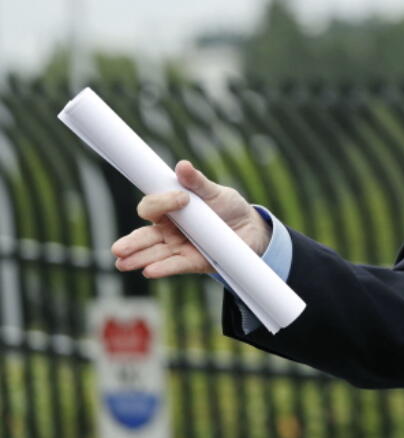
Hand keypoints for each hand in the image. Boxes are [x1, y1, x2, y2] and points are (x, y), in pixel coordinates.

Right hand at [111, 160, 270, 277]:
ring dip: (140, 259)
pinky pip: (176, 265)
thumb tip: (183, 165)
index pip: (152, 208)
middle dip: (131, 243)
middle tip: (118, 248)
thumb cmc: (228, 207)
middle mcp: (169, 231)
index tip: (181, 198)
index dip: (160, 203)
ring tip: (123, 263)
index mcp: (170, 211)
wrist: (251, 228)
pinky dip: (163, 268)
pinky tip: (149, 271)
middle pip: (145, 236)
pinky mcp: (193, 262)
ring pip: (155, 253)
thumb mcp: (216, 192)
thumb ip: (198, 182)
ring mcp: (179, 248)